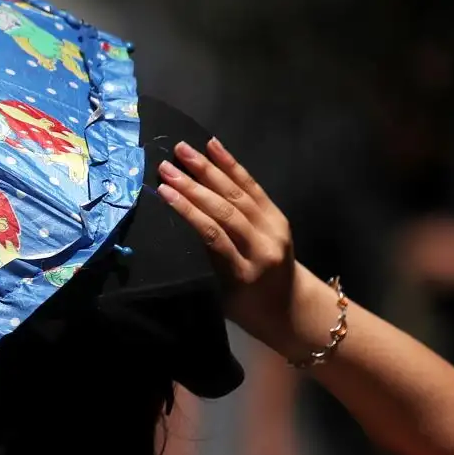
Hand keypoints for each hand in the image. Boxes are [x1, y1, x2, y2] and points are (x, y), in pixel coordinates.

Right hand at [155, 138, 337, 360]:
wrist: (290, 307)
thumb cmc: (244, 307)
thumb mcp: (219, 294)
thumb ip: (204, 262)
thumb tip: (174, 227)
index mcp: (242, 273)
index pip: (212, 234)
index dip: (188, 210)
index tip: (163, 190)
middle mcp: (262, 248)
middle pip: (225, 210)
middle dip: (193, 185)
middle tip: (166, 165)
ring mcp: (275, 230)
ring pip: (239, 194)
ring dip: (209, 169)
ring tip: (184, 150)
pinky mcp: (279, 216)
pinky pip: (254, 187)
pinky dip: (233, 166)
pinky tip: (215, 147)